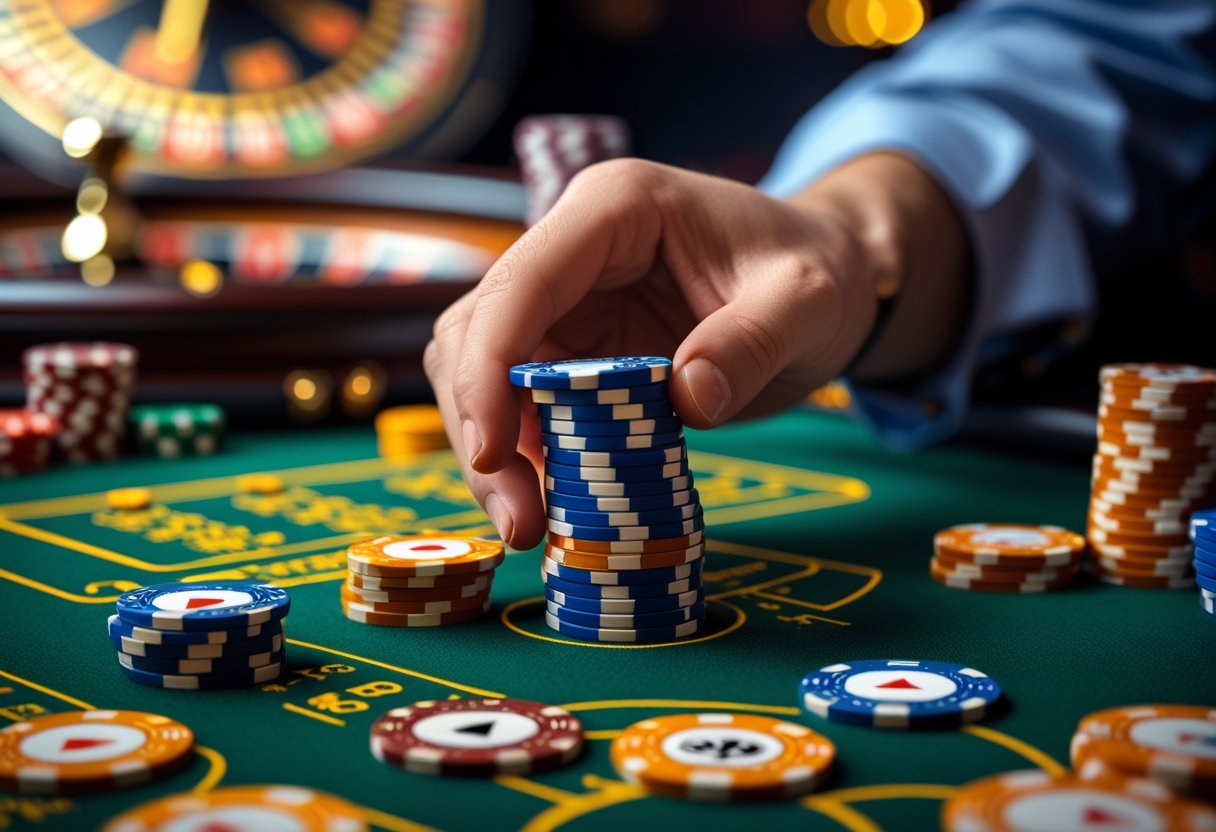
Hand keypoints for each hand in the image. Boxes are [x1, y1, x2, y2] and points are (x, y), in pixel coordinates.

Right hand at [424, 154, 965, 548]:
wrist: (829, 276)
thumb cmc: (816, 271)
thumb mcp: (807, 300)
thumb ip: (753, 341)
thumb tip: (689, 399)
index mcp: (615, 209)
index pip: (523, 282)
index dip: (490, 368)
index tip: (497, 452)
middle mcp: (572, 247)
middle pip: (478, 332)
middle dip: (481, 425)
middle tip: (521, 520)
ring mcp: (568, 298)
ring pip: (483, 371)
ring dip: (492, 448)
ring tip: (530, 523)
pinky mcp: (575, 345)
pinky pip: (521, 400)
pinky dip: (525, 453)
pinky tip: (552, 501)